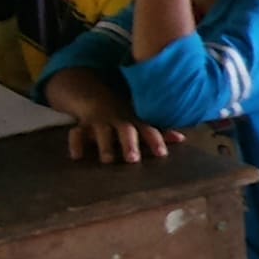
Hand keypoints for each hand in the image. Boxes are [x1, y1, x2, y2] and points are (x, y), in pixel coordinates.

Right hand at [67, 117, 182, 163]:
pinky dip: (75, 143)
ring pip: (102, 132)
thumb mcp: (140, 121)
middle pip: (126, 131)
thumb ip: (158, 132)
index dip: (155, 140)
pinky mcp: (82, 126)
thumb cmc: (124, 116)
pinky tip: (77, 157)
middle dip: (130, 144)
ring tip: (108, 160)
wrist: (95, 98)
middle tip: (133, 160)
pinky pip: (76, 133)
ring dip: (105, 145)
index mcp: (135, 122)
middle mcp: (119, 121)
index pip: (148, 130)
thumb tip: (182, 139)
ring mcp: (100, 123)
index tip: (162, 154)